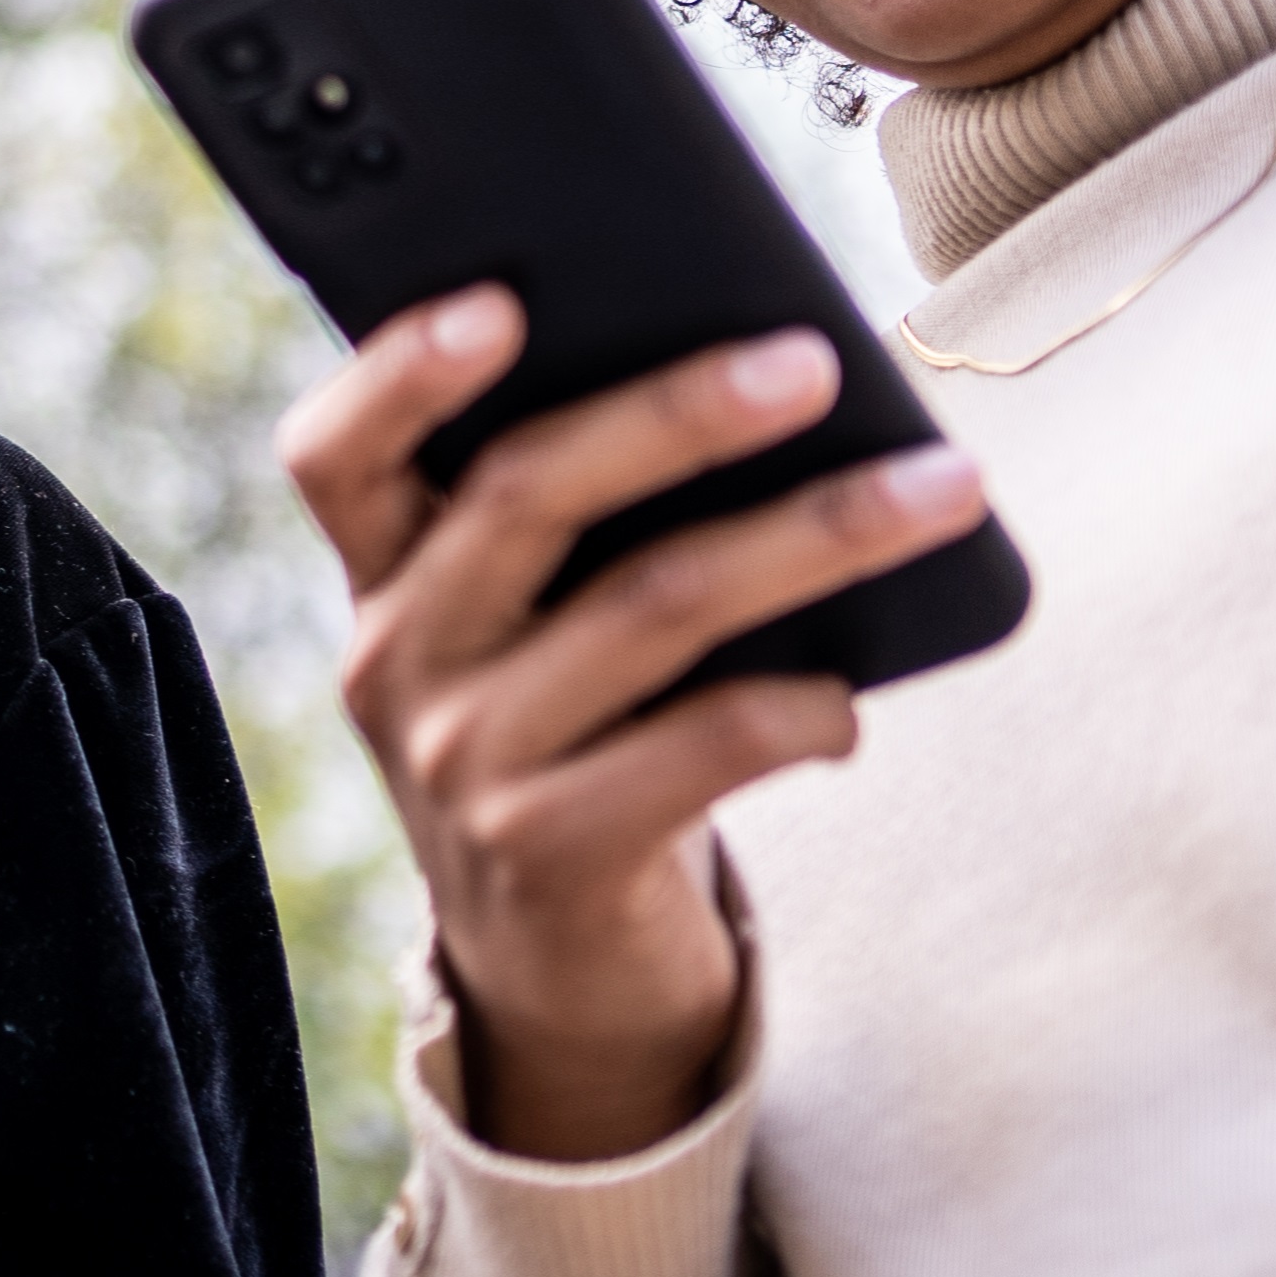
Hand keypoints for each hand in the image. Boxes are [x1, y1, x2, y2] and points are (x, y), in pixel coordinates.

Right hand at [278, 287, 981, 1163]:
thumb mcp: (528, 636)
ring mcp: (464, 764)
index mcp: (381, 580)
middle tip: (812, 362)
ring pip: (652, 605)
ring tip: (939, 487)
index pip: (337, 455)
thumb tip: (764, 379)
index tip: (498, 300)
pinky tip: (854, 704)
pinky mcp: (552, 854)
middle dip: (678, 414)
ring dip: (811, 535)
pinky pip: (704, 745)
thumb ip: (574, 527)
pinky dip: (801, 708)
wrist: (556, 976)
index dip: (400, 372)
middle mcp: (398, 663)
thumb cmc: (577, 741)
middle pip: (526, 495)